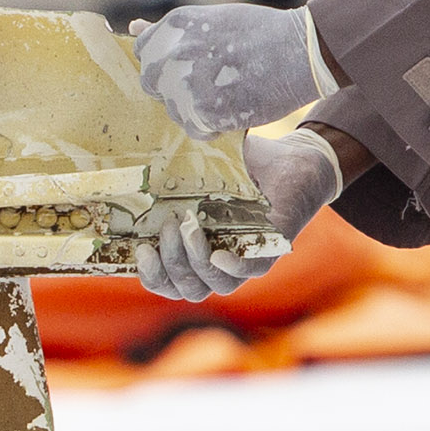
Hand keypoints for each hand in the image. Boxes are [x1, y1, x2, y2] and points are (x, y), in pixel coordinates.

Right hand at [131, 136, 336, 301]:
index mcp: (196, 250)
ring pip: (213, 285)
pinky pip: (249, 272)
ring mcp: (244, 260)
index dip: (150, 275)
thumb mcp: (201, 167)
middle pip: (186, 288)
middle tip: (167, 227)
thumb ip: (174, 165)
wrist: (290, 159)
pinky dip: (232, 267)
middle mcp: (218, 262)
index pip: (166, 281)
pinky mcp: (271, 251)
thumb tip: (139, 142)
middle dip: (170, 263)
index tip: (141, 250)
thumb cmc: (243, 166)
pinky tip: (217, 254)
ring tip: (189, 226)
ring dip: (194, 261)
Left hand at [133, 3, 329, 138]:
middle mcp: (175, 52)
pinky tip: (233, 108)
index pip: (143, 51)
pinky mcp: (205, 111)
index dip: (162, 62)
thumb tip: (133, 27)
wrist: (300, 52)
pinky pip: (194, 128)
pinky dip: (211, 125)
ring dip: (194, 108)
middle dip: (172, 87)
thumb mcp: (212, 18)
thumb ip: (171, 30)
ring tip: (228, 92)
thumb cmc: (260, 33)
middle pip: (152, 83)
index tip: (184, 65)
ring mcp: (187, 83)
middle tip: (209, 82)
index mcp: (177, 25)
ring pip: (173, 109)